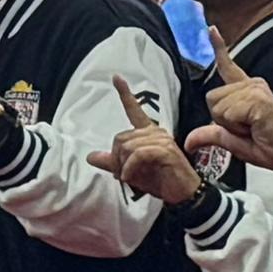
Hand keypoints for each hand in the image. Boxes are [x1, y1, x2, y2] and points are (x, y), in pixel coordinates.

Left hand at [95, 75, 202, 205]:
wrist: (182, 194)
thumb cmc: (159, 180)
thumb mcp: (130, 171)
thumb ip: (112, 163)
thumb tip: (90, 156)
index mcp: (148, 132)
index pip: (134, 110)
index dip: (125, 94)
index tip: (116, 77)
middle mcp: (156, 132)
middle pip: (120, 138)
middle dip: (116, 159)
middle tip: (123, 175)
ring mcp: (162, 140)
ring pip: (127, 147)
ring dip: (123, 167)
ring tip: (130, 178)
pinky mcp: (165, 150)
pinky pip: (137, 155)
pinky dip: (129, 169)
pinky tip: (130, 178)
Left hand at [193, 52, 272, 180]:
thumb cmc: (267, 145)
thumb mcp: (232, 141)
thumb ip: (210, 135)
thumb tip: (189, 142)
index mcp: (246, 90)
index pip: (228, 66)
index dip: (219, 48)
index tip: (211, 30)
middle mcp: (252, 85)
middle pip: (211, 98)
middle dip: (221, 119)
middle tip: (246, 128)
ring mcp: (256, 90)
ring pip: (218, 107)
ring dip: (230, 124)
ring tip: (252, 128)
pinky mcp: (259, 100)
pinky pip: (229, 113)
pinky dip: (237, 127)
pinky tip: (254, 127)